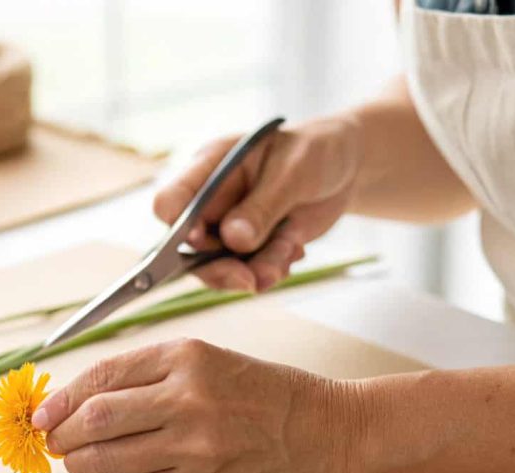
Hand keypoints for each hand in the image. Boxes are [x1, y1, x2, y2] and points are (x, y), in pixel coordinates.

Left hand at [31, 339, 366, 472]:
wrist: (326, 434)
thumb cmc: (261, 394)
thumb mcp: (206, 361)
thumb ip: (143, 376)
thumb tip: (72, 405)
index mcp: (186, 357)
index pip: (102, 377)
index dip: (60, 400)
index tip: (41, 416)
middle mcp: (189, 400)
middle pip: (96, 422)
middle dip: (63, 437)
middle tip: (56, 443)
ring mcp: (197, 449)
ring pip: (108, 464)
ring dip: (86, 465)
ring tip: (87, 460)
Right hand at [153, 115, 360, 291]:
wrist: (343, 169)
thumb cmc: (314, 153)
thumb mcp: (294, 172)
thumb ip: (263, 205)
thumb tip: (232, 240)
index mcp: (210, 168)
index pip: (171, 201)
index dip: (179, 227)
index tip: (202, 241)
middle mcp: (211, 201)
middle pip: (188, 248)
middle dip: (222, 266)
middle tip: (254, 277)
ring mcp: (226, 227)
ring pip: (217, 267)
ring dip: (253, 271)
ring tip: (288, 256)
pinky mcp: (246, 248)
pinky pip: (245, 273)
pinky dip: (269, 271)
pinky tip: (293, 250)